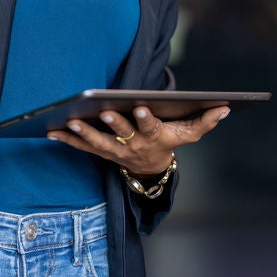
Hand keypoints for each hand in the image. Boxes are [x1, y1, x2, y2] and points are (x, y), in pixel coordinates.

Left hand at [47, 105, 229, 176]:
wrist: (150, 169)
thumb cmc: (169, 141)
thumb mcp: (189, 134)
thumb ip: (205, 121)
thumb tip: (225, 108)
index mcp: (154, 138)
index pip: (150, 127)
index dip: (146, 118)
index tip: (141, 106)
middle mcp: (133, 146)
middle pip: (122, 135)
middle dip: (113, 123)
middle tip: (103, 111)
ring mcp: (115, 151)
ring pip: (98, 143)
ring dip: (84, 133)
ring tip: (70, 121)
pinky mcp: (100, 152)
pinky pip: (81, 147)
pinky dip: (66, 140)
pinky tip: (50, 131)